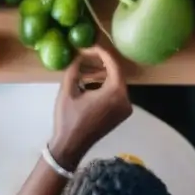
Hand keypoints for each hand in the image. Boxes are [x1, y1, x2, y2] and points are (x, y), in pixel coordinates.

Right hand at [48, 47, 131, 170]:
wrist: (70, 147)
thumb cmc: (68, 119)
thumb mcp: (68, 90)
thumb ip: (75, 68)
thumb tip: (79, 54)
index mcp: (116, 92)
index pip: (113, 64)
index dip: (100, 52)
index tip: (87, 47)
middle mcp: (126, 99)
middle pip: (115, 73)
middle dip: (100, 63)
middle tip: (84, 56)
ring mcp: (125, 108)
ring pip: (115, 83)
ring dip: (100, 75)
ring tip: (82, 70)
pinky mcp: (121, 114)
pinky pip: (115, 93)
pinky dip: (103, 86)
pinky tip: (88, 83)